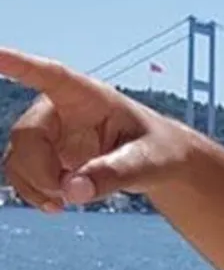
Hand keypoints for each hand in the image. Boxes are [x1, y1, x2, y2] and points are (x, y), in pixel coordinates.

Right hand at [1, 47, 196, 210]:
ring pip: (18, 157)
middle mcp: (61, 109)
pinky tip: (56, 205)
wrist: (158, 163)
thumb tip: (72, 191)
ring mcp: (50, 133)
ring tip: (65, 202)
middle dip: (41, 171)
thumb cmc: (159, 151)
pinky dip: (32, 192)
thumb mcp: (148, 162)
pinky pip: (21, 173)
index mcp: (90, 97)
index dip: (18, 64)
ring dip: (35, 185)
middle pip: (27, 135)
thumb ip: (114, 174)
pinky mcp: (46, 155)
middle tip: (68, 194)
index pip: (49, 75)